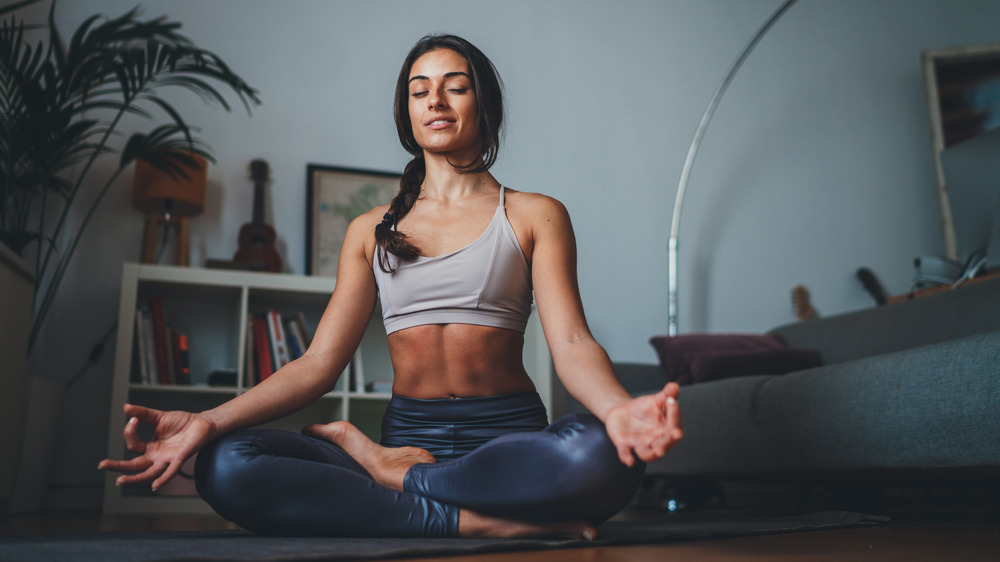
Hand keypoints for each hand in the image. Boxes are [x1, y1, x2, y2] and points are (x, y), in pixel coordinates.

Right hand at [97, 403, 215, 490]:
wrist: (202, 422)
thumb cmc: (182, 422)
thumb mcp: (158, 416)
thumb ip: (142, 413)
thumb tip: (126, 408)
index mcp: (150, 448)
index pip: (132, 445)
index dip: (130, 432)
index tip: (133, 419)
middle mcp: (156, 456)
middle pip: (134, 466)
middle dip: (117, 467)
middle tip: (102, 465)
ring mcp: (167, 459)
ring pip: (148, 473)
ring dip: (134, 478)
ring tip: (120, 480)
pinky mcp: (180, 458)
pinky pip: (171, 471)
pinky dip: (163, 478)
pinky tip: (155, 484)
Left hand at [603, 382, 682, 466]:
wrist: (623, 412)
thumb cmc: (644, 408)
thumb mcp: (656, 399)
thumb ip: (667, 394)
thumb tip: (675, 386)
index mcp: (666, 430)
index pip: (674, 424)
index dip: (674, 413)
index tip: (671, 400)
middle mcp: (655, 441)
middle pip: (665, 444)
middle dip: (670, 440)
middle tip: (676, 433)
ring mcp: (640, 444)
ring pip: (648, 454)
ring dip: (653, 454)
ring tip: (659, 451)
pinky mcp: (624, 445)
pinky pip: (626, 454)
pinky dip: (627, 458)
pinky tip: (629, 461)